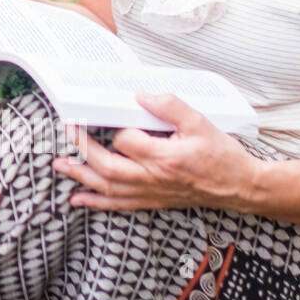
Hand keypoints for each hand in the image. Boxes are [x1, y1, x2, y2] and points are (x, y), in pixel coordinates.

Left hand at [54, 93, 262, 211]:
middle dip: (82, 149)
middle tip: (68, 131)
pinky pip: (118, 205)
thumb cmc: (221, 154)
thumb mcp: (200, 122)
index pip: (126, 141)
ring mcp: (151, 193)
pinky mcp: (152, 201)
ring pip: (108, 188)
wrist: (241, 187)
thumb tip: (141, 94)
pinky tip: (77, 199)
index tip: (110, 115)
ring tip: (59, 165)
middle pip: (108, 167)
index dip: (116, 128)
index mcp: (165, 157)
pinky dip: (95, 202)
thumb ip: (170, 106)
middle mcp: (153, 178)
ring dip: (81, 176)